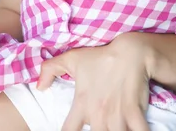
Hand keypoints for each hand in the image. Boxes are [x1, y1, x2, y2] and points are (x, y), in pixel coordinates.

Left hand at [37, 33, 151, 130]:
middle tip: (99, 127)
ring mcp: (117, 114)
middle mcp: (98, 113)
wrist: (131, 52)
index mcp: (82, 104)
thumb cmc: (100, 56)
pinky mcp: (135, 113)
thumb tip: (39, 87)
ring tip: (114, 128)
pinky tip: (136, 129)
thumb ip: (49, 69)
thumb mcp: (71, 58)